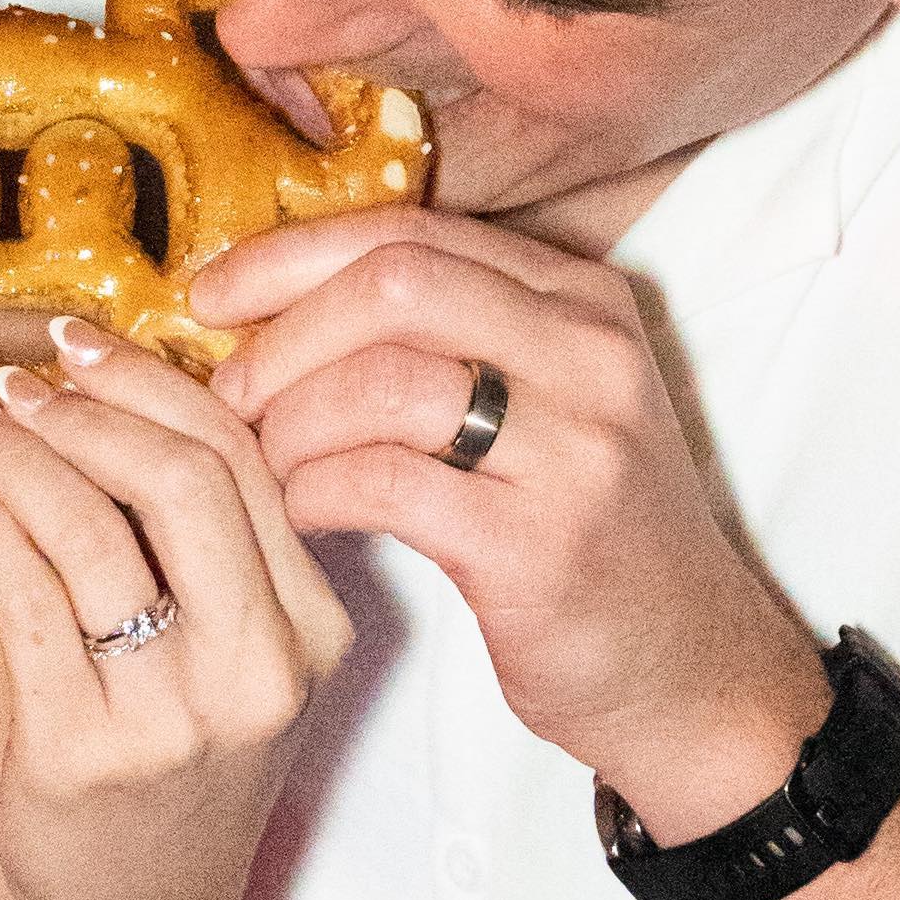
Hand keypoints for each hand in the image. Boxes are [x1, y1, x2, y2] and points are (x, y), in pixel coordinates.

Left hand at [0, 326, 353, 899]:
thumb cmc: (178, 768)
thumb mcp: (239, 661)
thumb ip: (212, 547)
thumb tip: (112, 389)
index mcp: (314, 633)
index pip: (244, 464)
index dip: (153, 383)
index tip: (81, 341)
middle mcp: (258, 673)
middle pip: (182, 481)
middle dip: (86, 409)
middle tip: (16, 379)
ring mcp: (172, 718)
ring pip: (91, 530)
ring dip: (19, 454)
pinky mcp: (81, 750)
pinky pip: (20, 596)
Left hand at [200, 217, 825, 830]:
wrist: (687, 666)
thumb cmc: (585, 529)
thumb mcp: (545, 401)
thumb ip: (449, 337)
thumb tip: (274, 300)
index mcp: (583, 299)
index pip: (412, 233)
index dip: (292, 256)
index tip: (212, 295)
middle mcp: (590, 353)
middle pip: (392, 284)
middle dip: (282, 332)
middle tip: (226, 390)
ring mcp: (575, 446)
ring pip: (380, 380)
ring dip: (289, 422)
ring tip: (263, 463)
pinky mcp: (541, 542)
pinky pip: (383, 483)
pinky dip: (314, 489)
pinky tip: (300, 511)